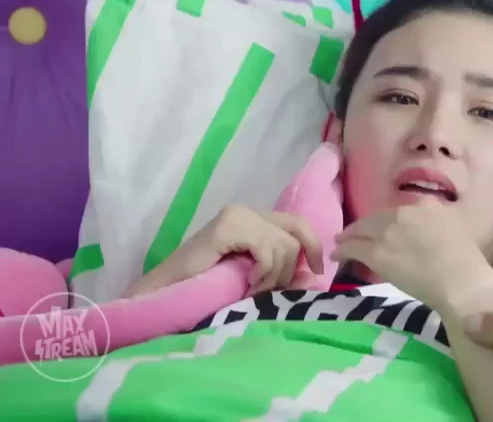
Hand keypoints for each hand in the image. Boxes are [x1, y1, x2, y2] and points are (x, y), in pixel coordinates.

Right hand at [131, 205, 324, 296]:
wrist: (166, 291)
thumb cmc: (207, 286)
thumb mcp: (254, 276)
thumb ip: (281, 269)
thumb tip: (314, 275)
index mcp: (254, 218)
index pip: (298, 223)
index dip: (314, 246)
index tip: (316, 272)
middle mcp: (246, 211)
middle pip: (297, 230)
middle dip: (293, 266)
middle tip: (274, 288)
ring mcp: (236, 216)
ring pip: (285, 243)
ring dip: (276, 274)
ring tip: (256, 289)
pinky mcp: (228, 227)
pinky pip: (267, 248)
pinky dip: (265, 271)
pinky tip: (249, 282)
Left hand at [331, 200, 492, 314]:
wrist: (460, 282)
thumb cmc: (466, 263)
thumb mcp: (456, 231)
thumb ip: (439, 225)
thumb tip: (428, 233)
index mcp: (426, 206)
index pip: (398, 211)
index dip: (388, 221)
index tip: (384, 229)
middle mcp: (404, 213)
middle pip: (376, 218)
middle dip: (363, 227)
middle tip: (354, 234)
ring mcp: (388, 232)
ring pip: (360, 231)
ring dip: (348, 237)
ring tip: (340, 242)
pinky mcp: (376, 253)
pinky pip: (352, 249)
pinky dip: (342, 252)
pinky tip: (337, 256)